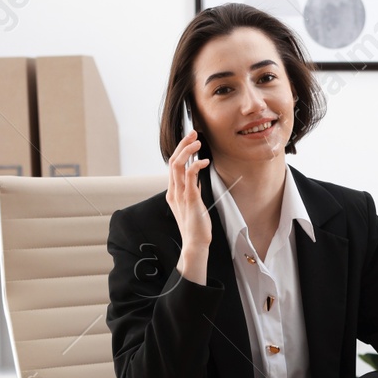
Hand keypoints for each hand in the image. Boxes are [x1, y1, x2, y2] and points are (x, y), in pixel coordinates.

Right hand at [165, 130, 211, 260]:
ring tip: (198, 142)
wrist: (195, 243)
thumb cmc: (196, 225)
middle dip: (182, 144)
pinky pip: (189, 177)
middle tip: (193, 133)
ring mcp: (180, 195)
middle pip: (173, 161)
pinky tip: (204, 161)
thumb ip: (192, 189)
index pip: (173, 165)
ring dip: (187, 151)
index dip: (180, 149)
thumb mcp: (193, 203)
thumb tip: (196, 177)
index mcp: (173, 192)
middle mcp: (173, 191)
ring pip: (177, 165)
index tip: (190, 139)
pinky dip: (196, 165)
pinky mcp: (189, 199)